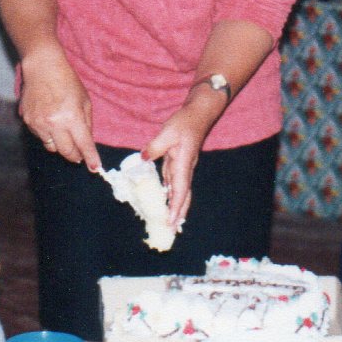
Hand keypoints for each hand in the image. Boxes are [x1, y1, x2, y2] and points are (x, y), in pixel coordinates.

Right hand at [18, 47, 99, 171]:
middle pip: (67, 152)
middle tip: (80, 155)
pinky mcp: (28, 122)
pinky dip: (48, 135)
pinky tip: (51, 121)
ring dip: (61, 145)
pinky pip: (41, 137)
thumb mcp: (84, 101)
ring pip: (52, 147)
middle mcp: (54, 124)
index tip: (95, 168)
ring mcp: (39, 124)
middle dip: (76, 156)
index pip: (84, 145)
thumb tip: (87, 143)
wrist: (42, 68)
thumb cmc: (67, 82)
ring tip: (64, 133)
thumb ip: (87, 123)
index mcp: (72, 117)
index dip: (91, 159)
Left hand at [142, 87, 225, 230]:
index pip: (180, 190)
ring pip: (179, 190)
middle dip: (179, 213)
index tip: (172, 221)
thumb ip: (155, 146)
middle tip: (173, 229)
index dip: (176, 206)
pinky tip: (164, 199)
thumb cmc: (186, 121)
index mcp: (184, 163)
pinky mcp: (178, 162)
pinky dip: (171, 193)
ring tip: (169, 220)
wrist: (199, 113)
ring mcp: (183, 166)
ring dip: (175, 205)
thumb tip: (143, 158)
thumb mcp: (168, 131)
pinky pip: (174, 181)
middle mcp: (185, 168)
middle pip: (183, 195)